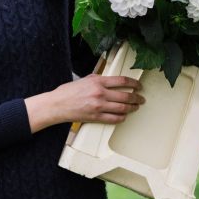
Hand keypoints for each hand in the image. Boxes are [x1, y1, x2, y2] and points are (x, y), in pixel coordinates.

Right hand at [26, 74, 143, 132]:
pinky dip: (122, 118)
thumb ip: (100, 79)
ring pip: (122, 108)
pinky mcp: (95, 117)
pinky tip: (124, 116)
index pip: (122, 81)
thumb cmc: (69, 92)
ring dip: (132, 108)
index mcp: (98, 81)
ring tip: (136, 107)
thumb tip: (113, 80)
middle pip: (125, 96)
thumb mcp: (86, 79)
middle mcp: (100, 93)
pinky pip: (114, 119)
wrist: (57, 105)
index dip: (134, 83)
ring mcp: (98, 106)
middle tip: (141, 98)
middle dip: (137, 98)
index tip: (139, 85)